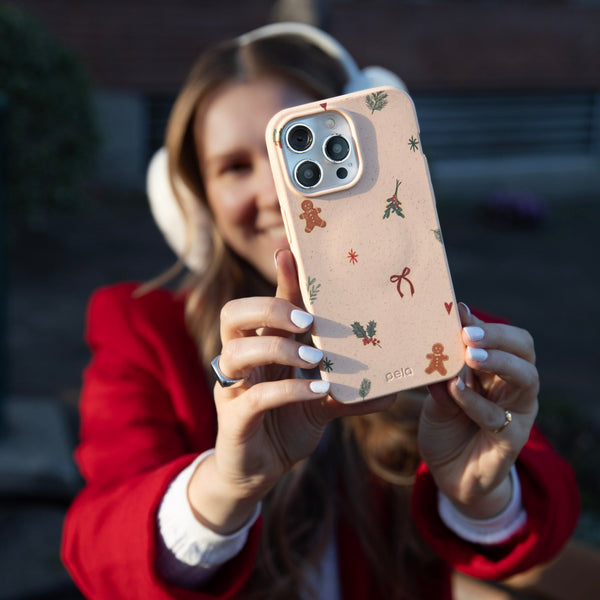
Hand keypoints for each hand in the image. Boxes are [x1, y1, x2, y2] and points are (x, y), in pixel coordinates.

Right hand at [188, 249, 392, 532]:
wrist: (259, 471)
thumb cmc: (287, 425)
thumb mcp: (321, 404)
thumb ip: (350, 393)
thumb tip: (395, 388)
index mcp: (260, 345)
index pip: (264, 304)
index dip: (277, 278)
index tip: (291, 251)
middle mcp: (241, 359)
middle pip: (234, 314)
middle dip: (269, 308)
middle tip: (309, 320)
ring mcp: (232, 387)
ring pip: (238, 351)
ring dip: (279, 347)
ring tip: (316, 358)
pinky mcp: (233, 417)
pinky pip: (255, 395)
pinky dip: (289, 389)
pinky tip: (318, 390)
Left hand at [418, 303, 538, 518]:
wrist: (450, 474)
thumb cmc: (446, 427)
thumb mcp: (438, 395)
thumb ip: (442, 372)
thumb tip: (437, 340)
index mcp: (496, 369)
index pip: (501, 337)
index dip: (481, 323)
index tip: (456, 311)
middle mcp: (513, 386)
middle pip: (523, 349)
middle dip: (497, 336)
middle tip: (467, 334)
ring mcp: (518, 412)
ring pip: (526, 377)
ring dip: (498, 362)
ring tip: (470, 356)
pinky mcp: (512, 439)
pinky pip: (499, 417)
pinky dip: (475, 402)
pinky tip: (456, 391)